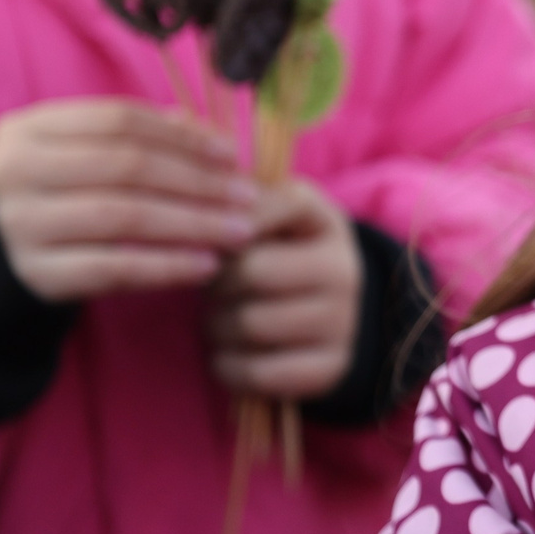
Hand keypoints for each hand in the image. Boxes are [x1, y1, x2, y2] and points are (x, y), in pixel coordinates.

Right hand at [0, 99, 252, 301]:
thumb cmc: (55, 197)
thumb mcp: (77, 156)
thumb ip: (135, 139)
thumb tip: (207, 134)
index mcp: (28, 129)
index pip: (118, 120)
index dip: (181, 135)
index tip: (231, 153)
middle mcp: (15, 172)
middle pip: (127, 167)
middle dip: (197, 181)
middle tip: (248, 197)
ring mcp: (20, 225)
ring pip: (124, 217)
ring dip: (192, 224)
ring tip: (238, 231)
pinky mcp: (35, 275)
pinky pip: (113, 268)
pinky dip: (166, 266)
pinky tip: (205, 265)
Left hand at [205, 178, 362, 399]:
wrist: (337, 317)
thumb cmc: (283, 257)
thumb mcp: (274, 220)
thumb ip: (237, 197)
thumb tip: (190, 161)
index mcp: (326, 222)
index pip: (281, 203)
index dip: (232, 218)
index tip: (207, 236)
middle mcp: (344, 270)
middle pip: (254, 272)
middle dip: (215, 283)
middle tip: (209, 288)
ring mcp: (343, 321)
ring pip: (251, 324)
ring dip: (216, 327)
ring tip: (217, 320)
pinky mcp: (331, 367)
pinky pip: (260, 372)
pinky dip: (228, 366)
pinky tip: (227, 355)